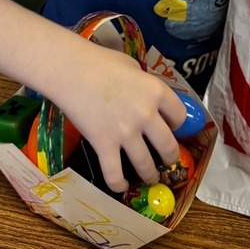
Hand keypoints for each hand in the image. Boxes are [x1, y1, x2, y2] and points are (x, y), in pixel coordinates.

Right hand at [54, 37, 185, 192]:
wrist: (70, 70)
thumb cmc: (99, 62)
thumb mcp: (132, 66)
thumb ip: (143, 83)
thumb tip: (146, 94)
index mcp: (155, 92)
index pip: (179, 115)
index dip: (178, 124)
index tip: (171, 127)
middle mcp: (146, 115)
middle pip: (168, 146)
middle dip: (170, 157)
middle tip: (167, 160)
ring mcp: (125, 133)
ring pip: (146, 165)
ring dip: (150, 175)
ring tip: (150, 178)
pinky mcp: (104, 145)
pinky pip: (114, 174)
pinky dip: (119, 184)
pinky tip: (122, 186)